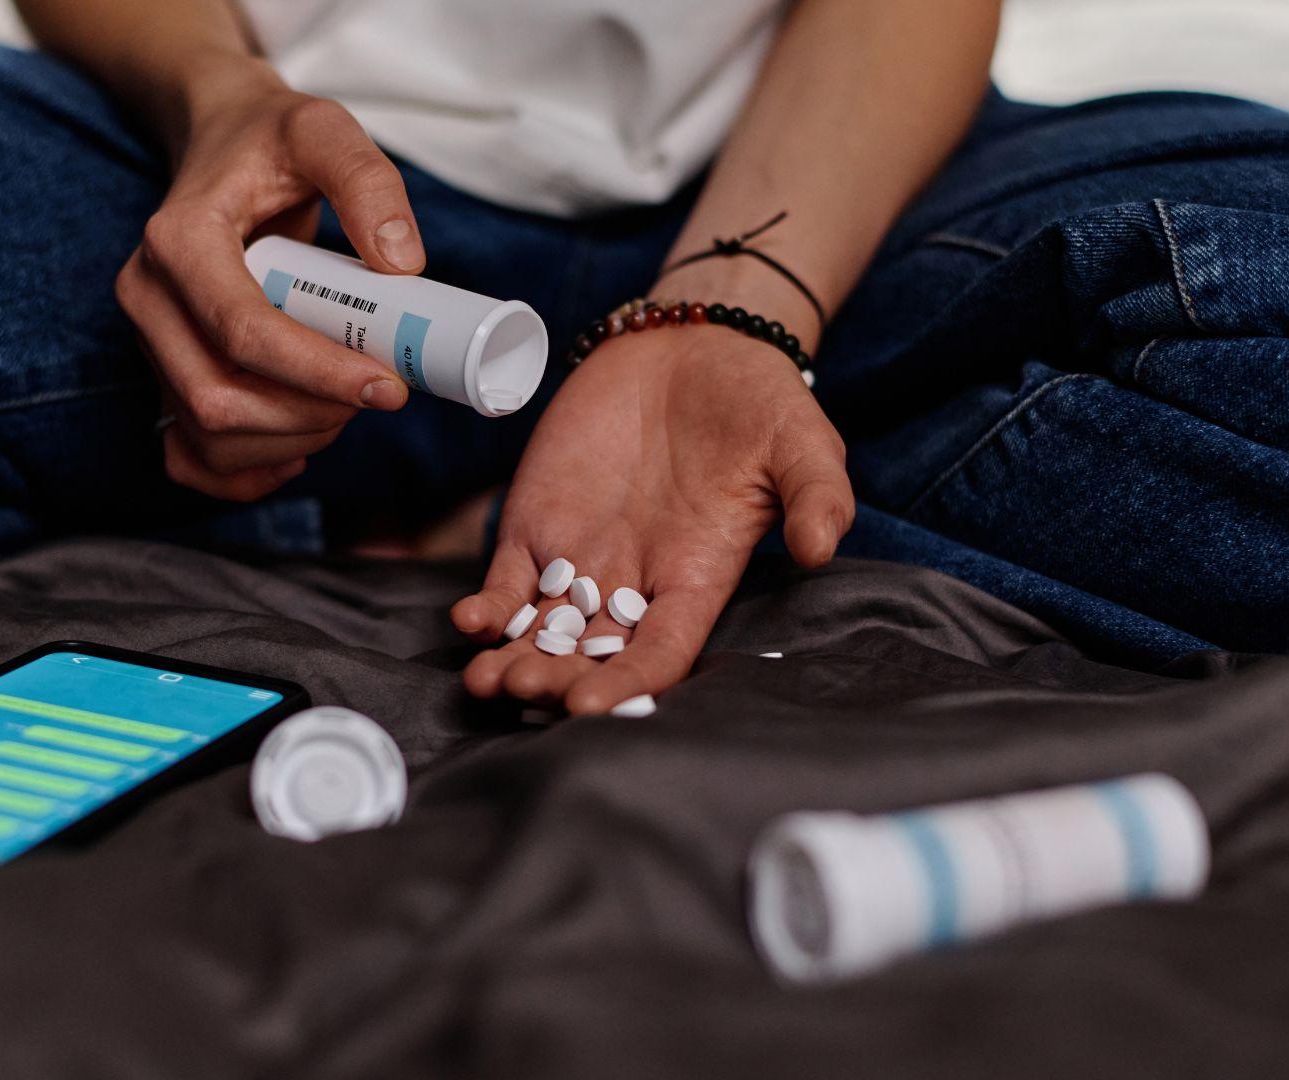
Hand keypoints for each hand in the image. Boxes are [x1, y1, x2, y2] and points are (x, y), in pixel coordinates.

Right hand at [115, 58, 425, 500]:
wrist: (221, 144)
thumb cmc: (272, 141)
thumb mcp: (326, 131)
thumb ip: (368, 183)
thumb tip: (403, 265)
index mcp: (179, 239)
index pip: (242, 332)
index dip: (318, 373)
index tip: (389, 386)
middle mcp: (148, 296)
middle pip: (217, 398)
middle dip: (308, 415)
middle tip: (376, 394)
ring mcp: (148, 341)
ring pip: (206, 434)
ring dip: (289, 442)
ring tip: (345, 409)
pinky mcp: (159, 372)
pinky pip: (186, 455)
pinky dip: (243, 474)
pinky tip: (297, 451)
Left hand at [450, 325, 853, 714]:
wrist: (692, 345)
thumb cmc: (756, 402)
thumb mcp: (802, 444)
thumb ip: (816, 496)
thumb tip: (817, 549)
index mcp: (696, 578)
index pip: (661, 651)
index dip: (629, 683)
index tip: (594, 708)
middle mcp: (634, 582)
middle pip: (591, 654)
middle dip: (558, 679)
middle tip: (527, 690)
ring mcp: (581, 556)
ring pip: (541, 630)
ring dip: (514, 660)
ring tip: (487, 681)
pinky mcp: (538, 524)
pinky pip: (507, 580)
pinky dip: (487, 607)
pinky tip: (470, 623)